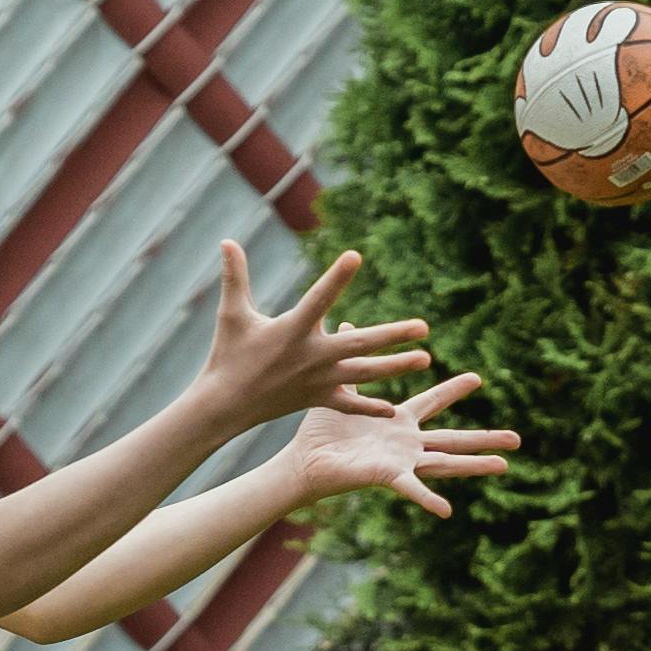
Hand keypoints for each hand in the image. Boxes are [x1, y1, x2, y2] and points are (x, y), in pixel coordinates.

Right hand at [195, 243, 435, 428]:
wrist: (224, 405)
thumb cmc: (228, 354)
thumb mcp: (231, 314)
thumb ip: (234, 277)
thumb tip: (226, 241)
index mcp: (292, 330)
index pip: (319, 298)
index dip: (336, 277)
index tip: (356, 255)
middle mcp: (312, 355)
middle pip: (359, 344)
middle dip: (392, 336)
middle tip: (424, 327)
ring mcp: (318, 380)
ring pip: (365, 374)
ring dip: (396, 368)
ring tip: (426, 360)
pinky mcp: (318, 399)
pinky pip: (349, 405)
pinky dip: (370, 408)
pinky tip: (394, 409)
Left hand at [278, 370, 515, 522]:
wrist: (304, 462)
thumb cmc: (321, 431)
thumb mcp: (342, 392)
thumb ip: (353, 366)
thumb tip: (346, 326)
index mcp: (398, 421)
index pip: (433, 402)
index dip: (454, 390)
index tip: (478, 377)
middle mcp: (407, 443)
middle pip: (454, 439)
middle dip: (486, 438)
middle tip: (517, 439)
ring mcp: (401, 461)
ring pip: (445, 463)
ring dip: (474, 465)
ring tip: (504, 466)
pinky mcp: (388, 476)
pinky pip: (411, 489)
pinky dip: (428, 500)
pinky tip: (446, 510)